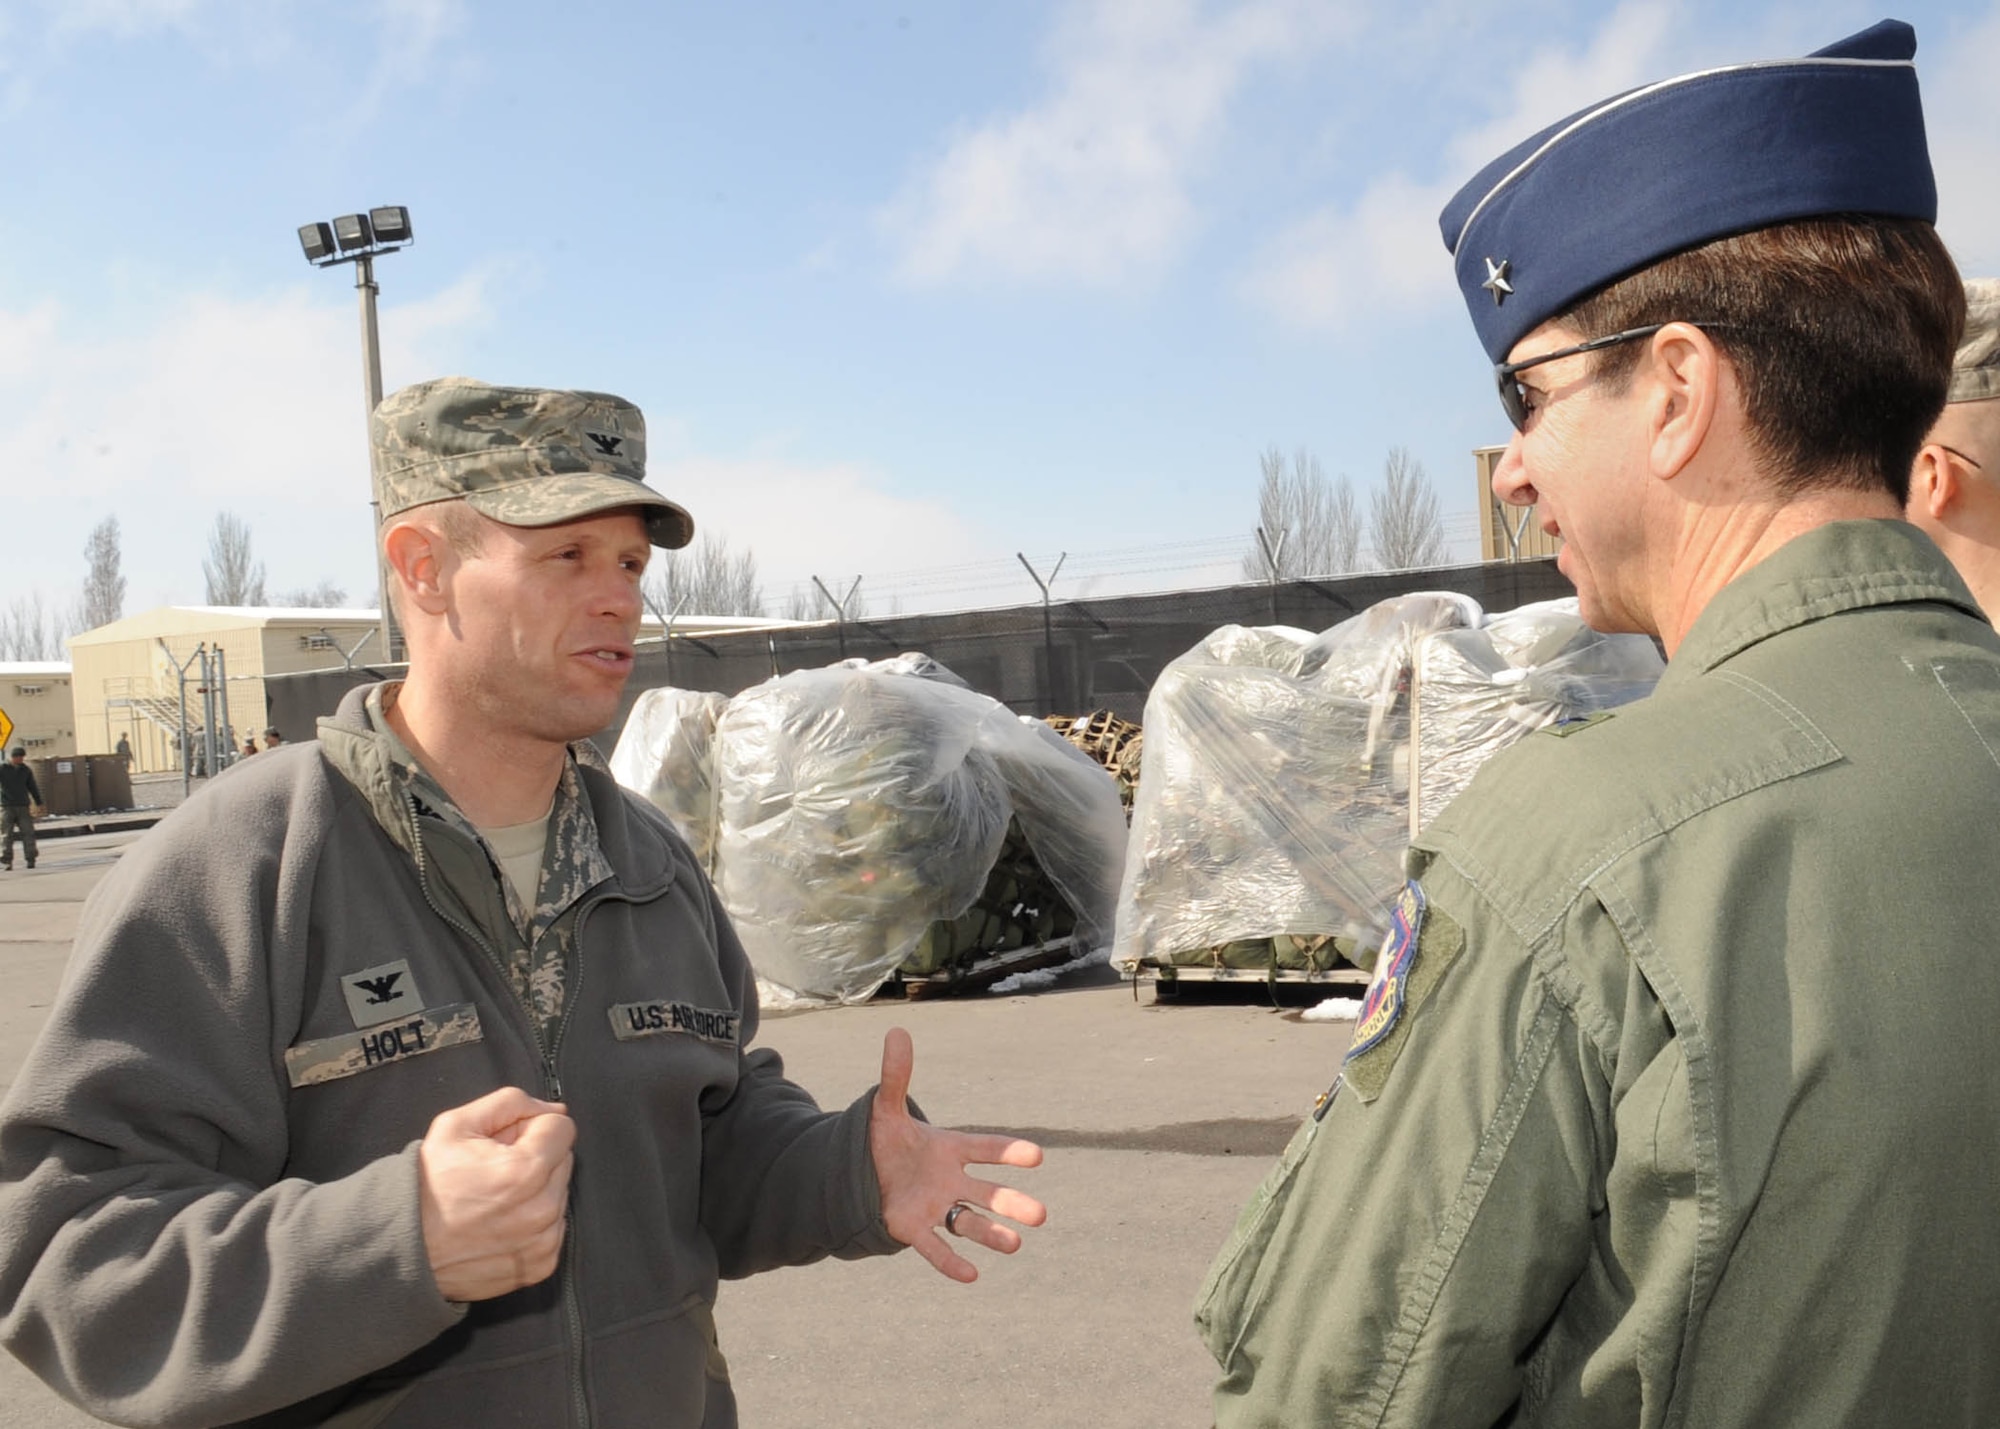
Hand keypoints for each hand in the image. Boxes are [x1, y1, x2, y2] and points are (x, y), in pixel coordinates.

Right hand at [417, 1086, 575, 1301]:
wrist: (405, 1248)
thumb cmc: (427, 1186)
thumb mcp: (456, 1124)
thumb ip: (511, 1103)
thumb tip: (555, 1110)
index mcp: (526, 1170)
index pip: (562, 1128)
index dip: (531, 1127)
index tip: (507, 1142)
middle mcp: (543, 1208)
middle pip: (563, 1160)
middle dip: (536, 1157)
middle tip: (495, 1170)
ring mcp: (544, 1241)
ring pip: (560, 1194)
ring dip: (537, 1190)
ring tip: (495, 1199)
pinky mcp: (542, 1265)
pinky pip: (553, 1228)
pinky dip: (534, 1222)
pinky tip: (501, 1223)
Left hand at [869, 1027, 1045, 1282]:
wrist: (865, 1174)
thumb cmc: (886, 1141)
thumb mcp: (886, 1108)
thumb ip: (896, 1075)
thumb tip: (896, 1031)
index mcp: (950, 1149)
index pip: (985, 1148)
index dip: (1008, 1152)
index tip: (1036, 1155)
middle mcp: (951, 1181)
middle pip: (988, 1194)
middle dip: (1012, 1203)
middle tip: (1040, 1215)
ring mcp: (936, 1207)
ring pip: (970, 1223)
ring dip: (992, 1235)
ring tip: (1016, 1245)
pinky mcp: (914, 1229)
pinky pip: (936, 1248)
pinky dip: (951, 1261)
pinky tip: (971, 1276)